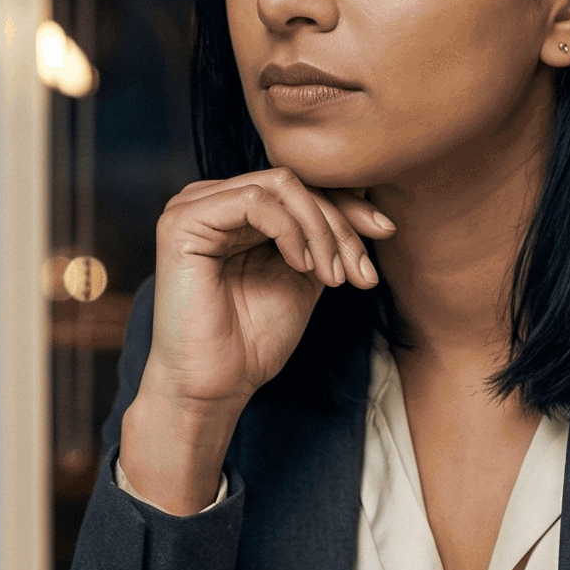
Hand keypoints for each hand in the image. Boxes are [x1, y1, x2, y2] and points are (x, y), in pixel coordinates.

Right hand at [119, 168, 392, 512]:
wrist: (216, 386)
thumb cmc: (254, 340)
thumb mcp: (308, 275)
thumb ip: (326, 236)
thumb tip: (368, 200)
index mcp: (237, 210)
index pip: (302, 185)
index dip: (348, 204)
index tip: (386, 231)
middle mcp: (213, 199)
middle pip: (296, 183)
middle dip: (340, 224)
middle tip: (361, 271)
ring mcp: (194, 206)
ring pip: (281, 185)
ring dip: (321, 230)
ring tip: (333, 278)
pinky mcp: (183, 221)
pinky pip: (255, 201)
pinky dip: (291, 230)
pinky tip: (302, 266)